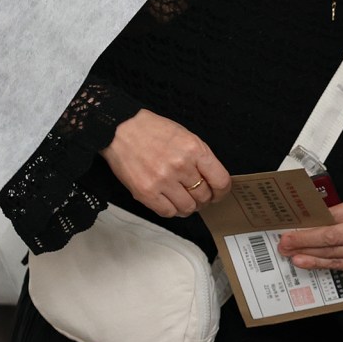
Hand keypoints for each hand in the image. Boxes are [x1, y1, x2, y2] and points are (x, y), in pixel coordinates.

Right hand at [99, 109, 230, 217]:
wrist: (120, 129)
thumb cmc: (153, 131)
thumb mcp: (185, 136)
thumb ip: (200, 157)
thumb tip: (212, 180)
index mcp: (195, 149)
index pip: (221, 180)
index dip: (222, 192)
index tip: (218, 193)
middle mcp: (181, 166)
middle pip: (204, 196)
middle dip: (203, 199)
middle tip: (196, 196)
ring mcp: (163, 180)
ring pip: (187, 207)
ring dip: (188, 206)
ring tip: (183, 199)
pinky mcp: (145, 192)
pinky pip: (167, 212)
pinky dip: (171, 210)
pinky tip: (169, 201)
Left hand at [279, 195, 342, 276]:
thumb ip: (338, 212)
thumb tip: (308, 222)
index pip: (334, 217)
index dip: (311, 225)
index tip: (292, 229)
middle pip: (332, 237)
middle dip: (305, 241)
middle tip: (285, 244)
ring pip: (333, 254)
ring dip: (309, 255)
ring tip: (291, 254)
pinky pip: (340, 265)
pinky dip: (320, 264)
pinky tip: (306, 262)